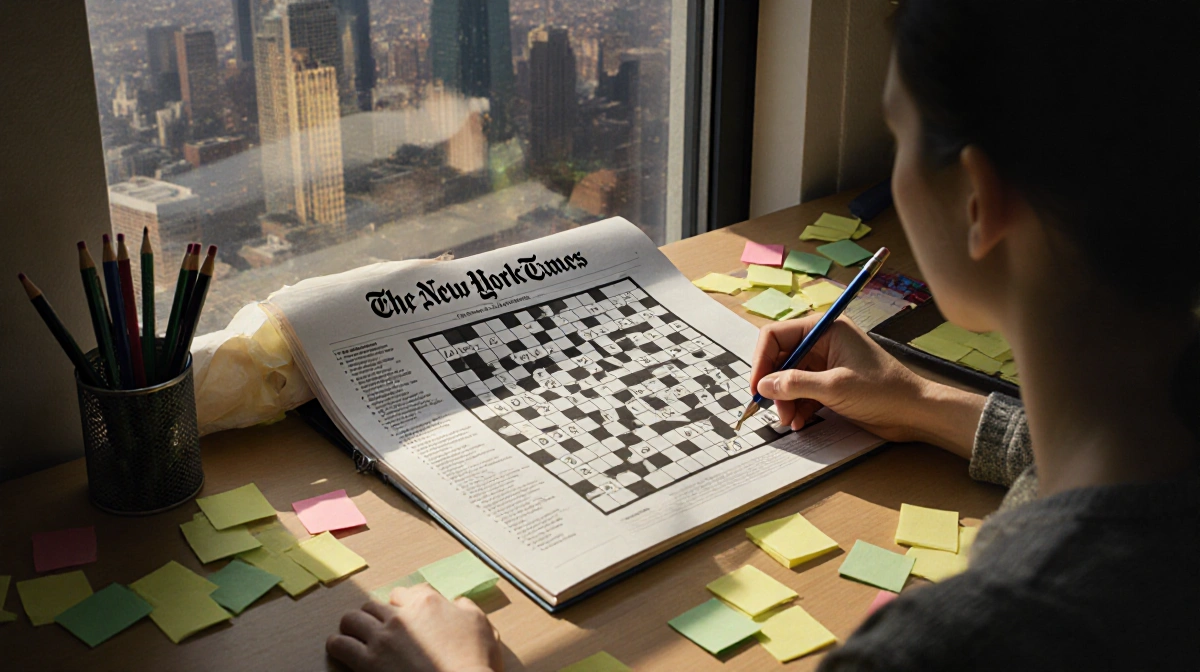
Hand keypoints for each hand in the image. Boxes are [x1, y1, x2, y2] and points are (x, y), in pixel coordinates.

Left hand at [327, 584, 501, 671]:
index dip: (402, 603)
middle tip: (377, 628)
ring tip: (354, 634)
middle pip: (374, 604)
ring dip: (353, 626)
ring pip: (353, 619)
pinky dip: (338, 644)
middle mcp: (402, 615)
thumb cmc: (474, 662)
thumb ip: (465, 608)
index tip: (403, 612)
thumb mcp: (481, 625)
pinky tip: (340, 647)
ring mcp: (383, 638)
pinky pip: (340, 644)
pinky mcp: (368, 662)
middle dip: (374, 615)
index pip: (405, 592)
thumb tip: (457, 602)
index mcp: (428, 603)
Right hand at [749, 314, 934, 441]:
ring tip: (789, 421)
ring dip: (784, 400)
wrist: (914, 412)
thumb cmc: (883, 391)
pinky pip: (802, 391)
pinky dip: (797, 406)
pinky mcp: (830, 382)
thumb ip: (795, 384)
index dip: (761, 361)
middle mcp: (823, 341)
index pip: (777, 336)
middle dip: (774, 385)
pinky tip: (799, 422)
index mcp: (825, 328)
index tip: (757, 387)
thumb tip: (763, 385)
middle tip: (773, 410)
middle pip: (781, 358)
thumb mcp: (834, 387)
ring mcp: (826, 362)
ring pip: (789, 378)